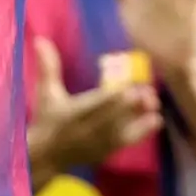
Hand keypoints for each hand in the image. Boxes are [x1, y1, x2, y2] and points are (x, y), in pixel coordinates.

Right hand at [29, 36, 161, 178]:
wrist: (46, 155)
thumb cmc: (47, 120)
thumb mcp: (46, 93)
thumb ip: (48, 67)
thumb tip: (40, 40)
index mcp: (75, 112)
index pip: (99, 103)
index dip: (116, 94)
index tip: (129, 84)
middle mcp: (89, 128)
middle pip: (116, 114)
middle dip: (134, 103)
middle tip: (147, 91)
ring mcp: (100, 142)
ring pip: (126, 128)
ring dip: (141, 116)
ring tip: (154, 104)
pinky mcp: (108, 151)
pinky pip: (129, 141)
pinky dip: (143, 131)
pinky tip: (155, 120)